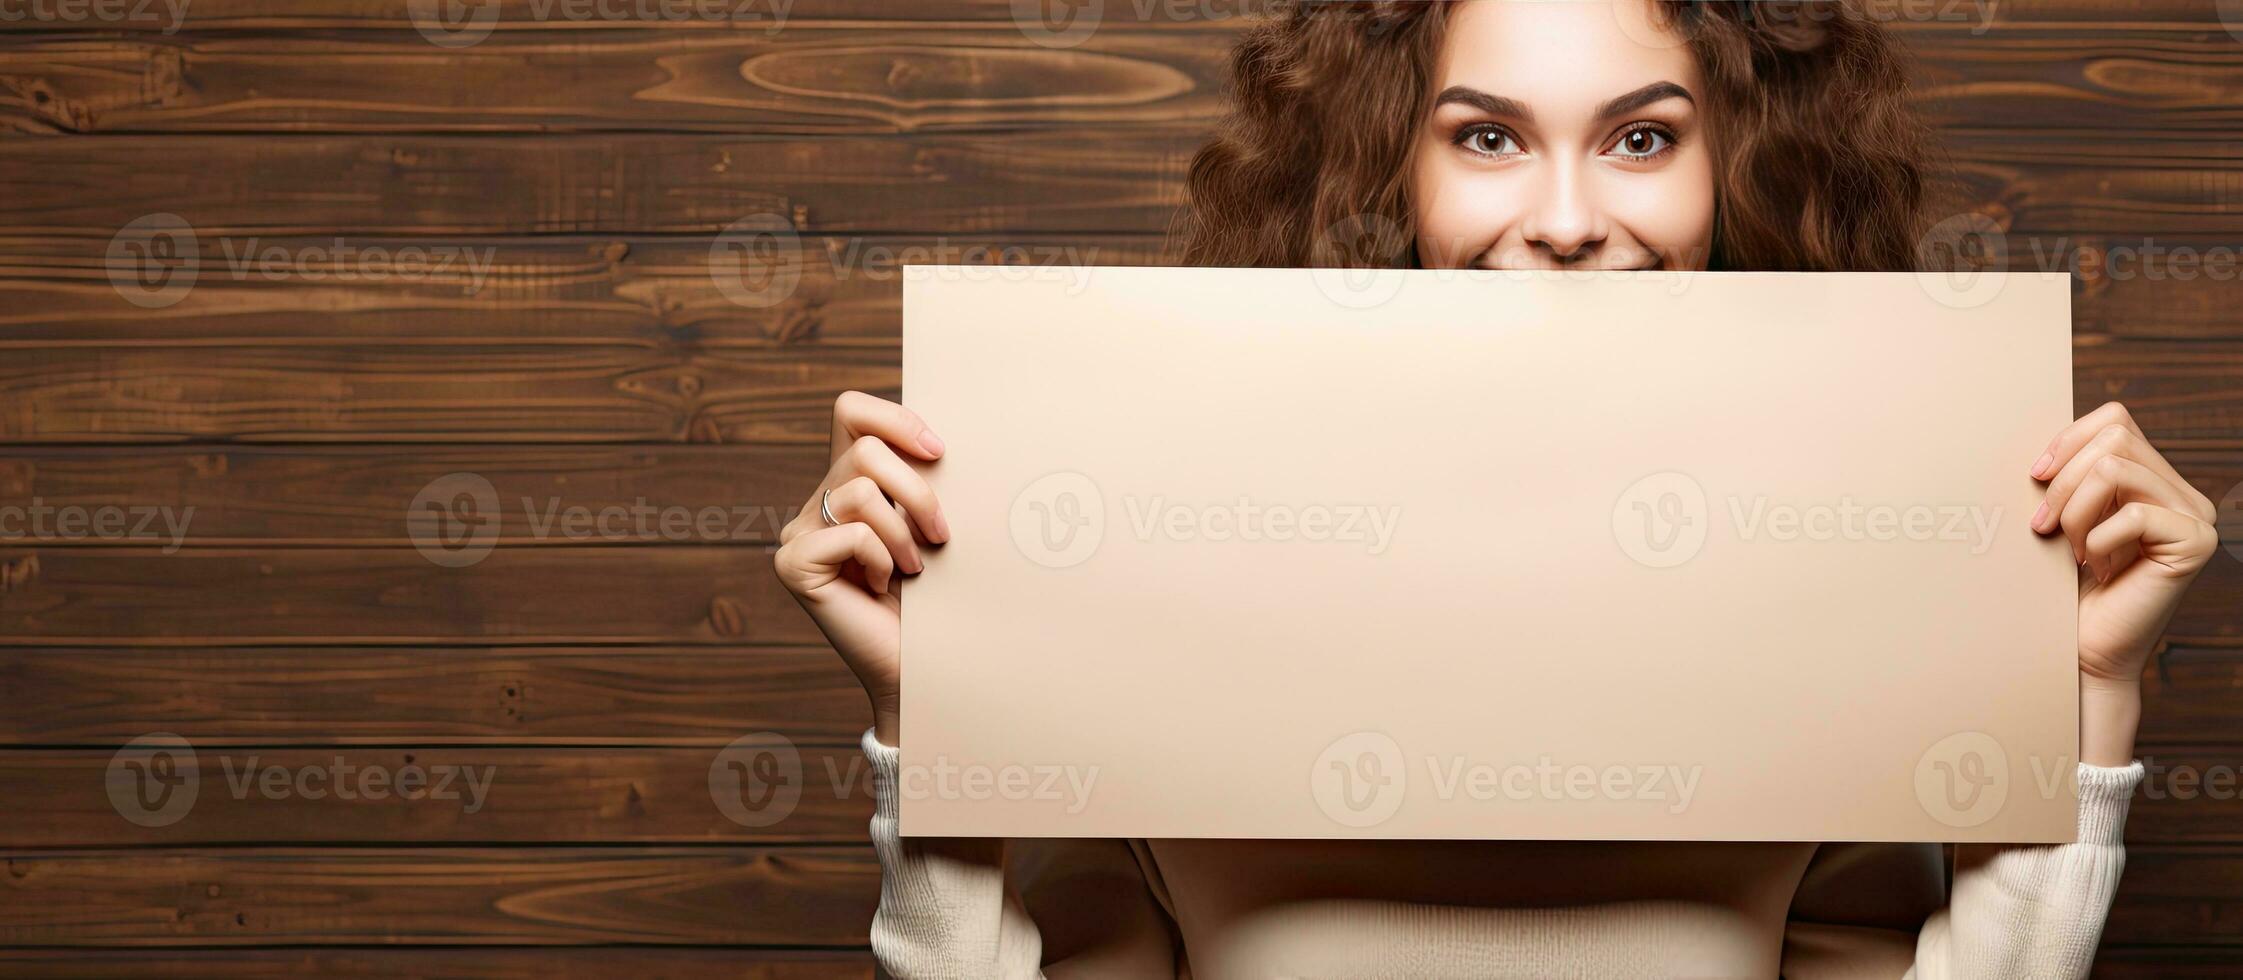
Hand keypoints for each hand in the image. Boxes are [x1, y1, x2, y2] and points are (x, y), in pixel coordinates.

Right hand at [773, 391, 949, 745]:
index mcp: (847, 485)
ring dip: (903, 531)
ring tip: (913, 568)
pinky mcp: (793, 564)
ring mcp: (798, 533)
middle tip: (940, 535)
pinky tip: (883, 588)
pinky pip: (851, 532)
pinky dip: (881, 558)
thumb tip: (939, 445)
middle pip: (865, 451)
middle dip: (916, 491)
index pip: (852, 412)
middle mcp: (816, 504)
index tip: (939, 453)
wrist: (924, 667)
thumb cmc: (936, 600)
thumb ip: (919, 482)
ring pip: (860, 490)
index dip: (894, 417)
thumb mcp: (931, 527)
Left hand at [2031, 402, 2218, 764]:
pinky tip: (2096, 568)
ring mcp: (2196, 517)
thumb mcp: (2062, 517)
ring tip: (2069, 547)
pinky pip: (2132, 514)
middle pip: (2115, 438)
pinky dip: (2097, 539)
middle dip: (2064, 480)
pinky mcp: (2196, 544)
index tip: (2034, 477)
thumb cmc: (2063, 587)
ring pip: (2116, 469)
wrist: (2080, 651)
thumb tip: (2043, 434)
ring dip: (2075, 509)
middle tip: (2043, 526)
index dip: (2067, 439)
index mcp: (2154, 479)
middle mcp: (2183, 493)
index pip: (2115, 419)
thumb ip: (2069, 474)